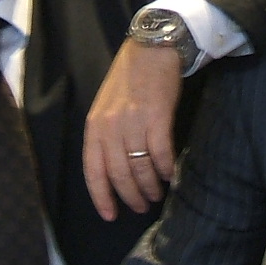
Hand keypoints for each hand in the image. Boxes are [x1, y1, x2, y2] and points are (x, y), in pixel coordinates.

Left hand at [83, 40, 182, 219]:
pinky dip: (167, 170)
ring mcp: (133, 123)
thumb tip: (115, 169)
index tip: (111, 215)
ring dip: (150, 187)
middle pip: (119, 174)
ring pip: (140, 168)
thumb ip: (106, 135)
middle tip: (141, 206)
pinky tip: (172, 176)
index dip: (101, 197)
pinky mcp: (157, 118)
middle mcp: (110, 127)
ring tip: (156, 194)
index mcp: (94, 126)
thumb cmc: (130, 78)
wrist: (152, 49)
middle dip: (130, 196)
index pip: (93, 171)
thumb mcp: (106, 107)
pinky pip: (161, 154)